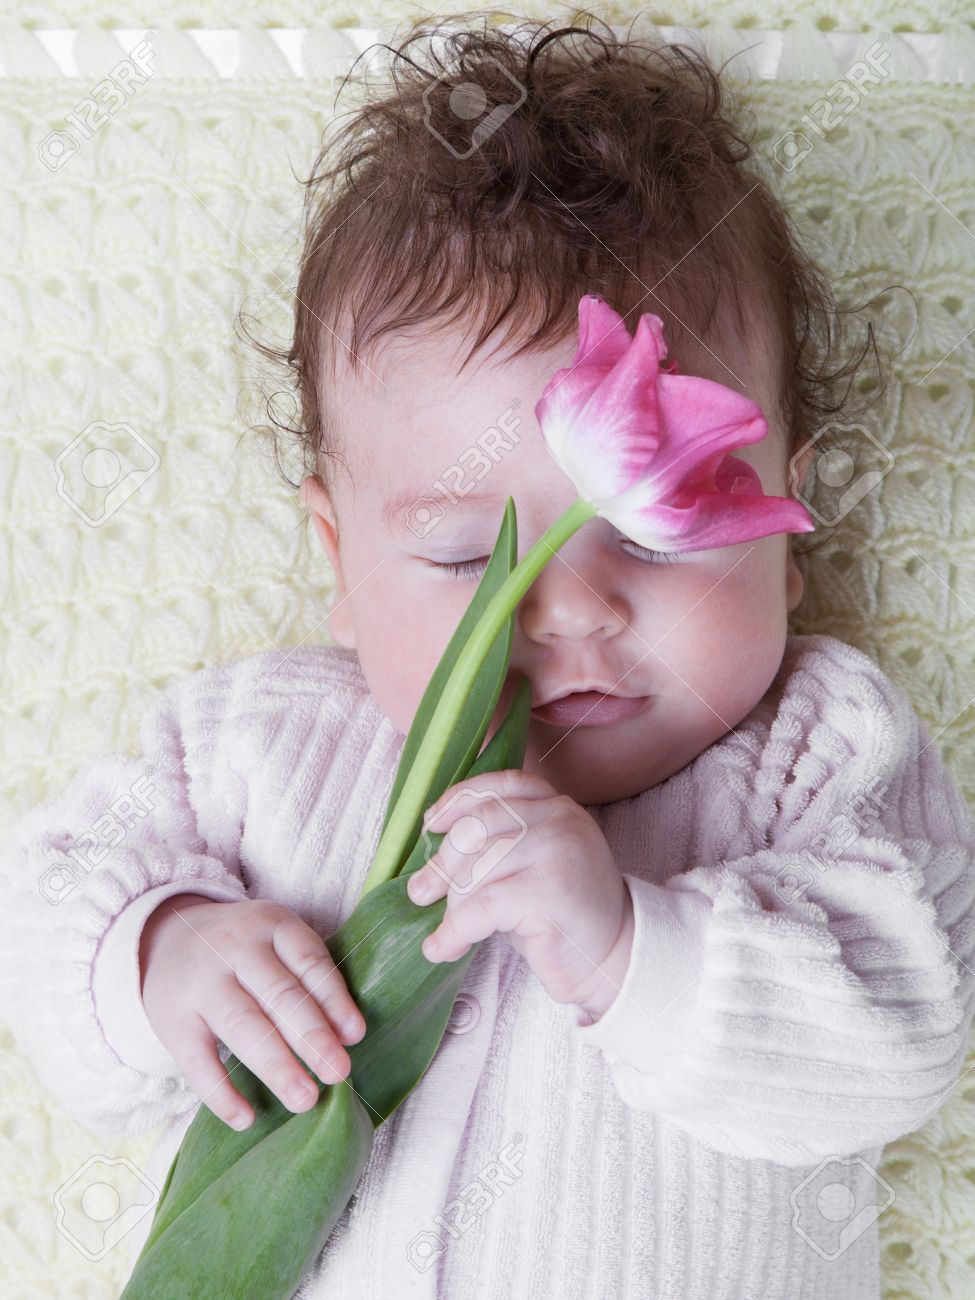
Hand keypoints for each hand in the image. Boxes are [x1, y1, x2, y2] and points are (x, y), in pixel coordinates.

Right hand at [139, 894, 365, 1129]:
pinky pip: (196, 1060)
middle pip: (278, 995)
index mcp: (271, 925)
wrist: (165, 937)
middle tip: (338, 1073)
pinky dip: (221, 1092)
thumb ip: (311, 979)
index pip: (308, 960)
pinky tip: (246, 1118)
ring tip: (305, 1100)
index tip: (355, 1036)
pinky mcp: (172, 1019)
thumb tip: (349, 1035)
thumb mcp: (277, 943)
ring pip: (242, 1026)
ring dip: (276, 1066)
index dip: (333, 999)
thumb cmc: (243, 950)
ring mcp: (201, 984)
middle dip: (311, 1036)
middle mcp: (235, 948)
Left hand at [406, 770, 634, 1017]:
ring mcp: (557, 850)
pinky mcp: (549, 890)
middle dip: (442, 864)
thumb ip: (495, 844)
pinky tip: (441, 948)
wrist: (613, 958)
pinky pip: (482, 906)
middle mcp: (559, 819)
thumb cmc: (560, 915)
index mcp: (556, 805)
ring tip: (448, 933)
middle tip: (421, 892)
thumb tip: (432, 844)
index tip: (430, 825)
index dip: (457, 800)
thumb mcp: (529, 865)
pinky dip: (454, 931)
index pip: (499, 786)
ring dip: (452, 907)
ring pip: (476, 869)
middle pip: (476, 827)